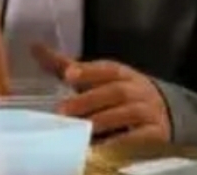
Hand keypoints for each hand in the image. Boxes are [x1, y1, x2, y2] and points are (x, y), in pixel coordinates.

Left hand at [33, 44, 170, 142]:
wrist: (162, 114)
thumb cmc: (120, 96)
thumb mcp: (98, 79)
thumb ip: (67, 67)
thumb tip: (35, 47)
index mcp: (123, 74)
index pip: (108, 68)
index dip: (89, 70)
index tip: (69, 74)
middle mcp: (137, 89)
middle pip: (116, 91)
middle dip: (90, 100)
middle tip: (63, 110)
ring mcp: (148, 111)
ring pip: (128, 112)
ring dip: (103, 120)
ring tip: (80, 129)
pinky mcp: (156, 134)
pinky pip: (140, 137)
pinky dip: (121, 143)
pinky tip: (102, 149)